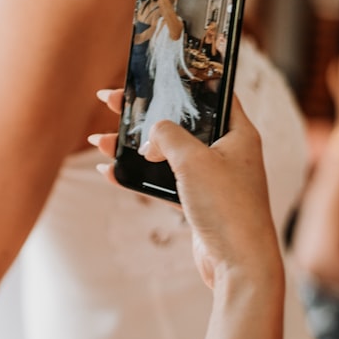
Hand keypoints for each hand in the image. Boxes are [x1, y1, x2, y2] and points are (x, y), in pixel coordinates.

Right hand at [90, 90, 279, 288]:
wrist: (239, 265)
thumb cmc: (227, 207)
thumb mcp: (193, 159)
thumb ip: (167, 136)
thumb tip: (150, 137)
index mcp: (238, 134)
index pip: (210, 95)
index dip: (181, 82)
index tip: (154, 73)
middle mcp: (226, 153)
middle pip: (179, 123)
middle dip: (143, 115)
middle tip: (111, 100)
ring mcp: (211, 179)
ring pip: (165, 154)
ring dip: (132, 148)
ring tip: (100, 141)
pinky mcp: (198, 203)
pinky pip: (162, 182)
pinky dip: (137, 176)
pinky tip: (110, 171)